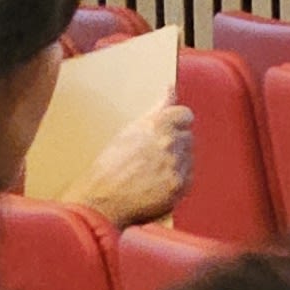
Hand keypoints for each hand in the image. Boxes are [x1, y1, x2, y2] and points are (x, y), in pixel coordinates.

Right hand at [76, 102, 194, 224]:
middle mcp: (170, 143)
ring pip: (188, 158)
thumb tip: (171, 87)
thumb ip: (157, 109)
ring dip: (177, 163)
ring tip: (152, 173)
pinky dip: (177, 181)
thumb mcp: (129, 131)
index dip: (177, 123)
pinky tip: (157, 184)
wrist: (101, 202)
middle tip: (153, 157)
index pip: (185, 115)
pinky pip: (188, 178)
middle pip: (187, 137)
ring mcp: (176, 165)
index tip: (169, 130)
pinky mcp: (179, 186)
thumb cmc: (110, 165)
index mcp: (158, 124)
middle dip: (175, 145)